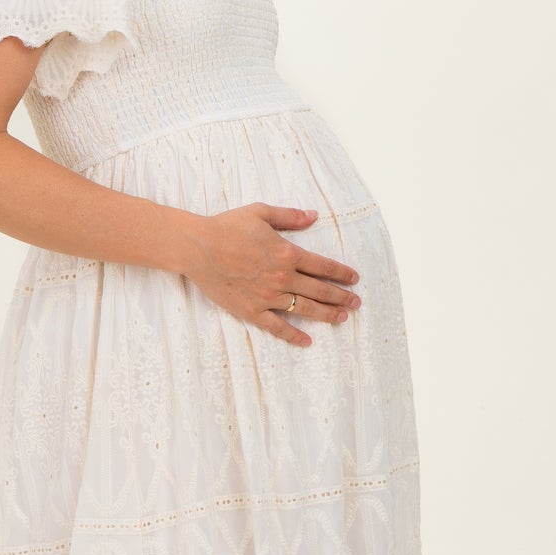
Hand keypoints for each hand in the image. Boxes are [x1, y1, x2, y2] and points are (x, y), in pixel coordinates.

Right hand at [181, 204, 361, 347]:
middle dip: (342, 296)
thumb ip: (290, 216)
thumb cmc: (227, 227)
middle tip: (357, 302)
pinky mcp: (252, 311)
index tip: (354, 279)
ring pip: (305, 309)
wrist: (198, 248)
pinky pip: (278, 327)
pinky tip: (307, 341)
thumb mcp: (261, 213)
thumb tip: (313, 216)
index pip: (324, 266)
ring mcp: (268, 297)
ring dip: (327, 314)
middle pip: (320, 290)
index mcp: (288, 253)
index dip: (342, 273)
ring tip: (342, 317)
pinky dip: (294, 335)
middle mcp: (283, 277)